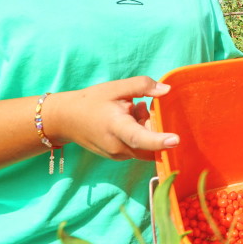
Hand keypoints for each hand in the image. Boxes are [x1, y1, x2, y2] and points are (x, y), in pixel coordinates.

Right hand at [46, 76, 175, 160]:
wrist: (66, 120)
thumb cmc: (92, 101)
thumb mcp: (116, 88)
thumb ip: (142, 86)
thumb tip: (167, 90)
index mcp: (115, 126)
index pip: (139, 137)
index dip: (158, 140)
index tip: (176, 140)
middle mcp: (117, 146)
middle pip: (149, 141)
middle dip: (153, 124)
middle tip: (138, 106)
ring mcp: (118, 155)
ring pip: (146, 146)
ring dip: (146, 129)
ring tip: (129, 111)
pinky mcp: (119, 157)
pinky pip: (139, 148)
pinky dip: (140, 134)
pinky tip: (127, 120)